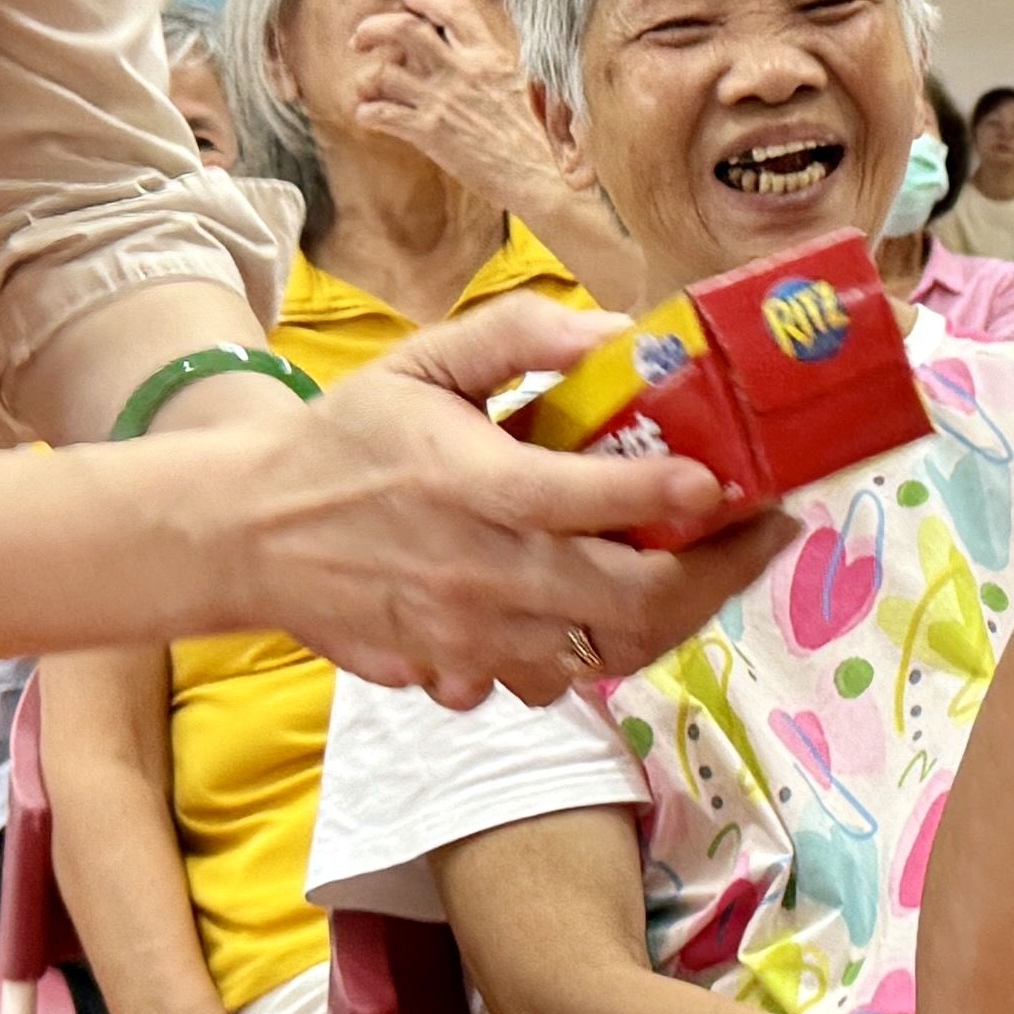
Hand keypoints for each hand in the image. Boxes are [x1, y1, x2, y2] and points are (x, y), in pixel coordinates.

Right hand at [210, 295, 785, 704]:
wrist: (251, 531)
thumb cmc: (348, 437)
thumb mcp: (423, 360)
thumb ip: (519, 336)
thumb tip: (619, 331)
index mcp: (468, 484)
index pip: (580, 499)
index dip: (662, 494)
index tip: (727, 482)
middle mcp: (476, 572)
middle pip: (623, 600)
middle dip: (713, 573)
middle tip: (762, 533)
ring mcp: (468, 635)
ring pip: (603, 653)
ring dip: (671, 617)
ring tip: (712, 569)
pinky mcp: (456, 672)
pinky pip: (553, 681)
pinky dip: (598, 652)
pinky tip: (620, 609)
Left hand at [343, 0, 567, 221]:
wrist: (535, 176)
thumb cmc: (531, 138)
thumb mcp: (520, 86)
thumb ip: (492, 66)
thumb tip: (471, 53)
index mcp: (489, 56)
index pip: (452, 11)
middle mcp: (463, 71)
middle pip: (405, 29)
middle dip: (374, 28)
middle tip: (360, 39)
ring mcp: (444, 100)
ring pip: (384, 72)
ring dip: (366, 79)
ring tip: (365, 88)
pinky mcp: (429, 132)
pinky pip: (382, 113)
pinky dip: (367, 113)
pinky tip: (369, 116)